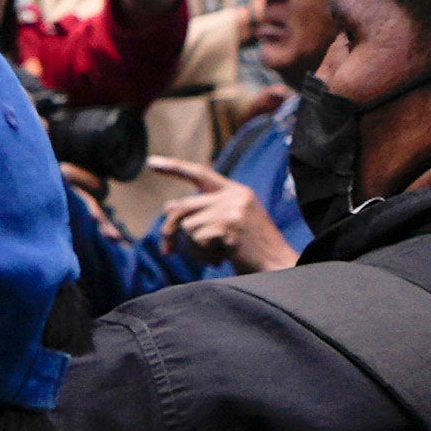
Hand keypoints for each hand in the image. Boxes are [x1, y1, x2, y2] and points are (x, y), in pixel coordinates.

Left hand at [157, 171, 287, 273]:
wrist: (280, 267)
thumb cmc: (253, 252)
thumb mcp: (229, 226)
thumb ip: (203, 213)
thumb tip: (167, 206)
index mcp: (236, 191)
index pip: (199, 173)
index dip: (174, 168)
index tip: (151, 163)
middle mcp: (234, 195)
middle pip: (183, 206)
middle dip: (170, 230)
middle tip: (168, 251)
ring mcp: (232, 209)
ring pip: (187, 226)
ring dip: (193, 249)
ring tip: (215, 256)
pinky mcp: (229, 226)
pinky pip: (196, 239)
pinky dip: (202, 255)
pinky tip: (222, 258)